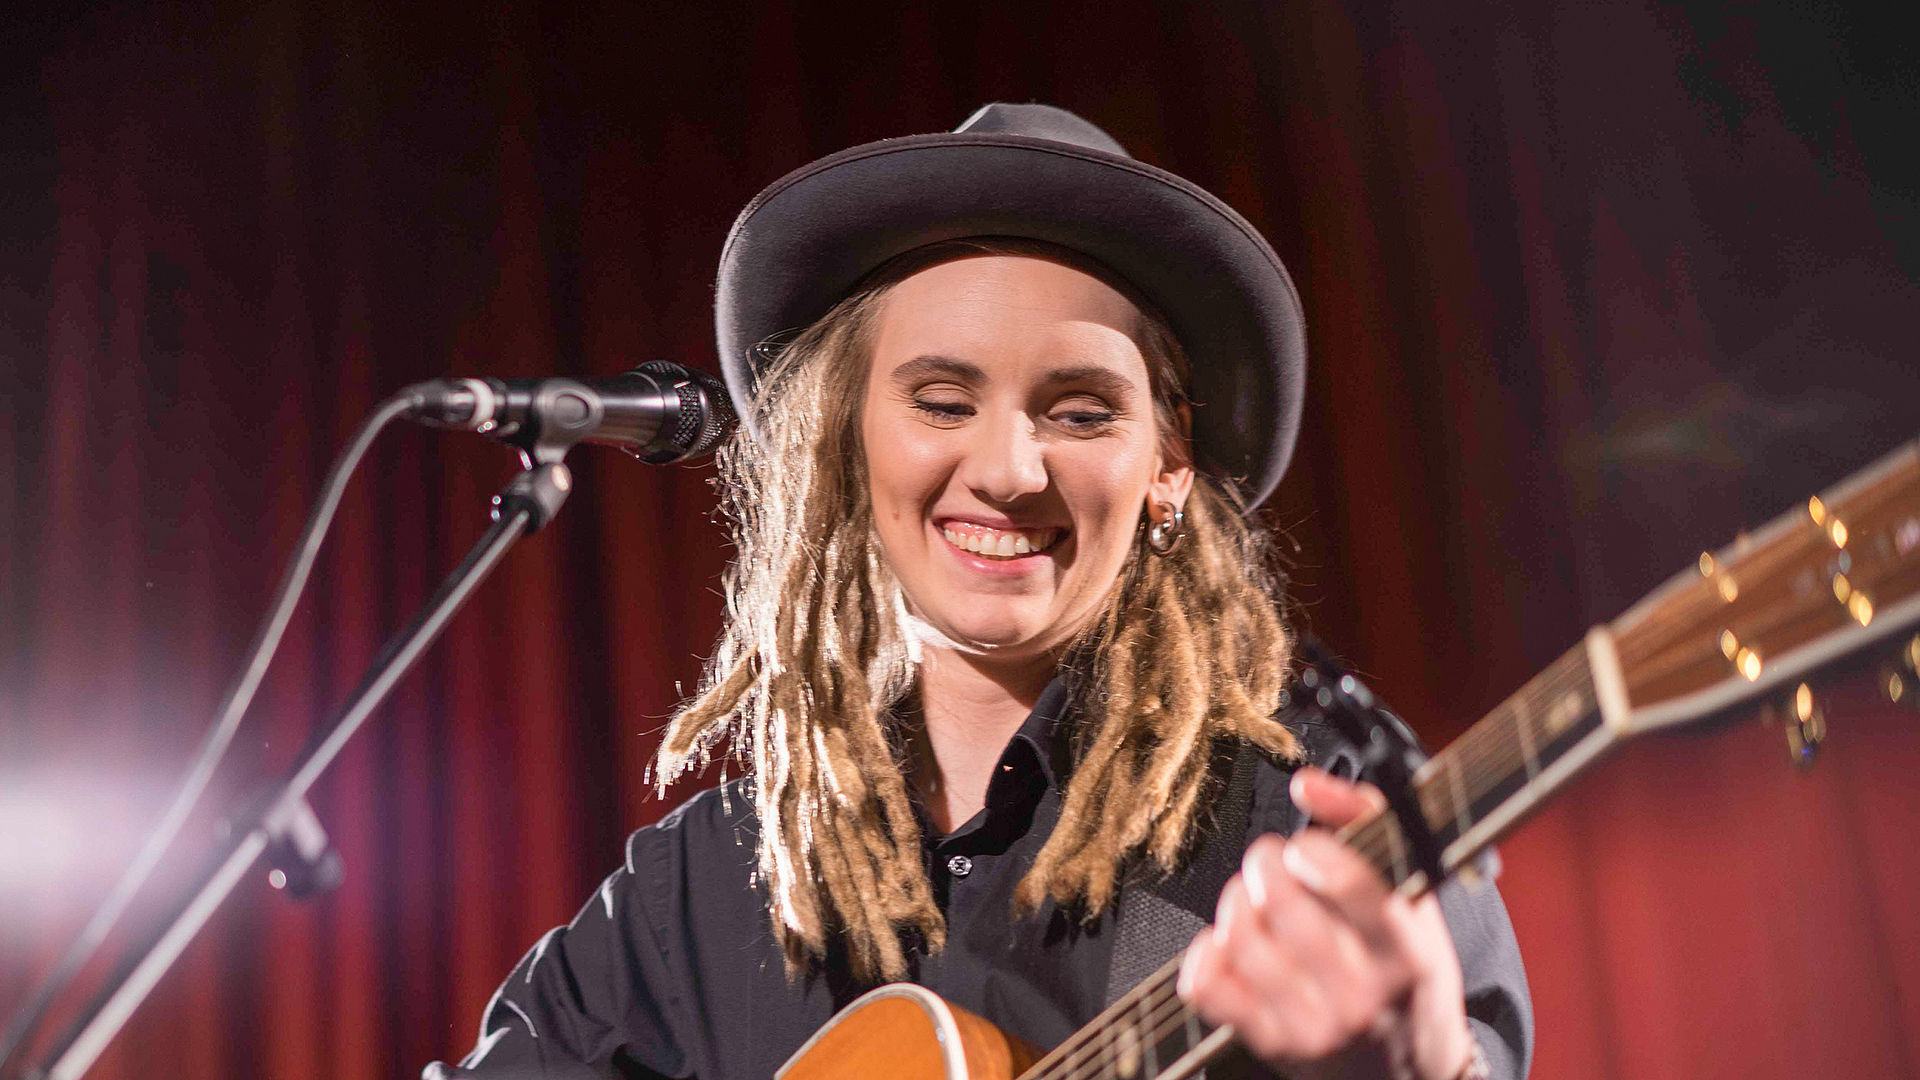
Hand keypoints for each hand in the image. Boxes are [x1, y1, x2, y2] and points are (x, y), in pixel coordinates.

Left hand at [1176, 768, 1476, 1079]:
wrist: (1409, 1066)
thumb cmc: (1403, 964)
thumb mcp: (1410, 891)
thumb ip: (1363, 819)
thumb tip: (1305, 783)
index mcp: (1405, 949)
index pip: (1353, 886)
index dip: (1314, 852)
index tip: (1306, 849)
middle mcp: (1363, 994)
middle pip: (1284, 907)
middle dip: (1265, 866)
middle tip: (1270, 861)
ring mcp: (1316, 1027)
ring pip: (1242, 943)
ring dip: (1235, 905)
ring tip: (1252, 900)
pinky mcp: (1273, 1046)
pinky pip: (1209, 986)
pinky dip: (1206, 953)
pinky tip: (1228, 943)